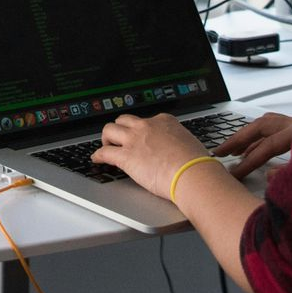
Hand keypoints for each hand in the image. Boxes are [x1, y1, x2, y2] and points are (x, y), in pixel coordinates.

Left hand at [92, 113, 210, 199]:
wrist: (192, 172)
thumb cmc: (195, 162)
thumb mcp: (187, 143)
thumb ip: (176, 143)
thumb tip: (175, 151)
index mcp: (164, 121)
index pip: (146, 120)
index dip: (140, 130)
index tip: (139, 137)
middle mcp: (147, 125)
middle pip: (124, 120)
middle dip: (120, 128)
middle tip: (118, 139)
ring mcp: (135, 139)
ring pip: (110, 129)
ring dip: (106, 138)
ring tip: (106, 146)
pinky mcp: (126, 156)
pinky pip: (104, 152)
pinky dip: (97, 155)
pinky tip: (96, 159)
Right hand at [214, 112, 291, 179]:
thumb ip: (286, 176)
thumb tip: (268, 176)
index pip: (265, 147)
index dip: (247, 162)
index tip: (234, 173)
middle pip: (260, 126)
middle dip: (238, 139)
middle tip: (221, 151)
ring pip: (266, 124)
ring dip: (248, 137)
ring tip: (234, 151)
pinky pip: (275, 127)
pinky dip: (262, 136)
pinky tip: (255, 148)